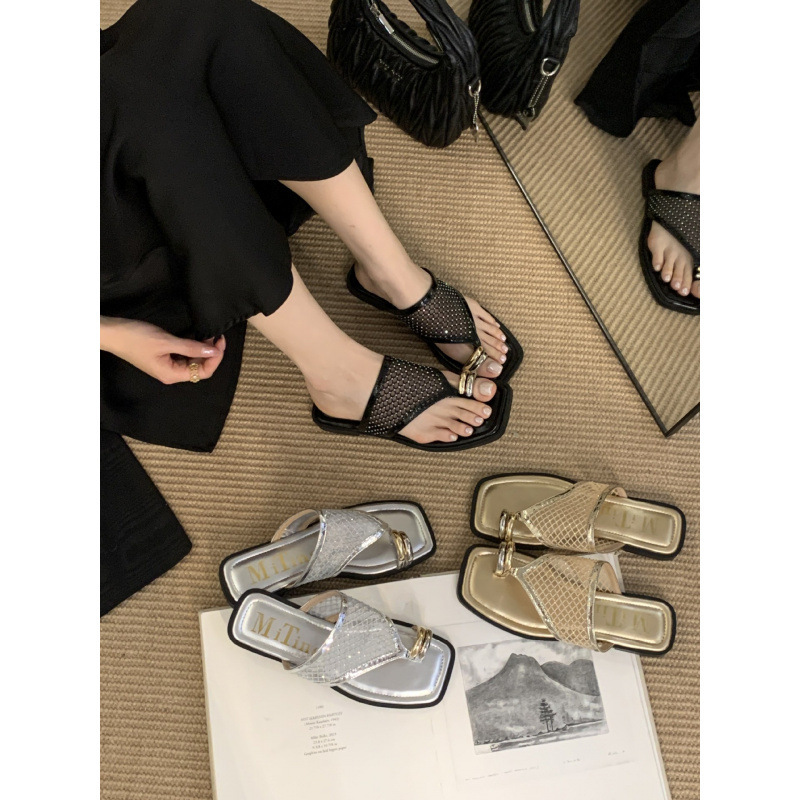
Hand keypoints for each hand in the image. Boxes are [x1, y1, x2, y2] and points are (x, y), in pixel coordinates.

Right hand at [100, 317, 225, 383]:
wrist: (112, 333)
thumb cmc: (136, 338)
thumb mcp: (166, 341)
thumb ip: (191, 347)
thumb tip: (214, 351)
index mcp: (172, 374)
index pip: (202, 372)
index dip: (215, 359)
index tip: (220, 342)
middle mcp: (171, 374)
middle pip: (199, 368)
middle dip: (210, 353)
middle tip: (217, 336)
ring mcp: (167, 366)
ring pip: (192, 361)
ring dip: (202, 349)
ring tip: (209, 335)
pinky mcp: (163, 357)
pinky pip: (184, 356)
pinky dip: (193, 347)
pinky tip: (198, 338)